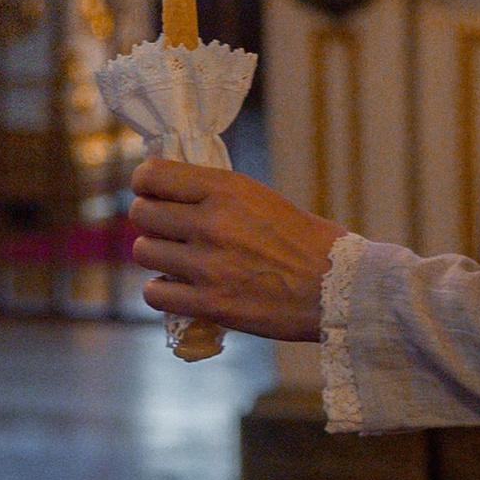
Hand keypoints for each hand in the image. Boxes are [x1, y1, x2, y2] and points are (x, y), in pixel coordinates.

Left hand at [129, 158, 340, 345]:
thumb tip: (167, 194)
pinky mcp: (210, 304)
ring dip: (156, 256)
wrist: (339, 286)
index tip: (152, 193)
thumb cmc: (305, 240)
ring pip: (143, 252)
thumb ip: (214, 195)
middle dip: (149, 221)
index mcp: (226, 189)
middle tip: (166, 230)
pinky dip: (162, 291)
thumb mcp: (259, 198)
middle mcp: (212, 222)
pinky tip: (179, 288)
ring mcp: (208, 265)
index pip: (152, 175)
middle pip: (141, 214)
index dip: (145, 184)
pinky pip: (154, 293)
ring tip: (176, 260)